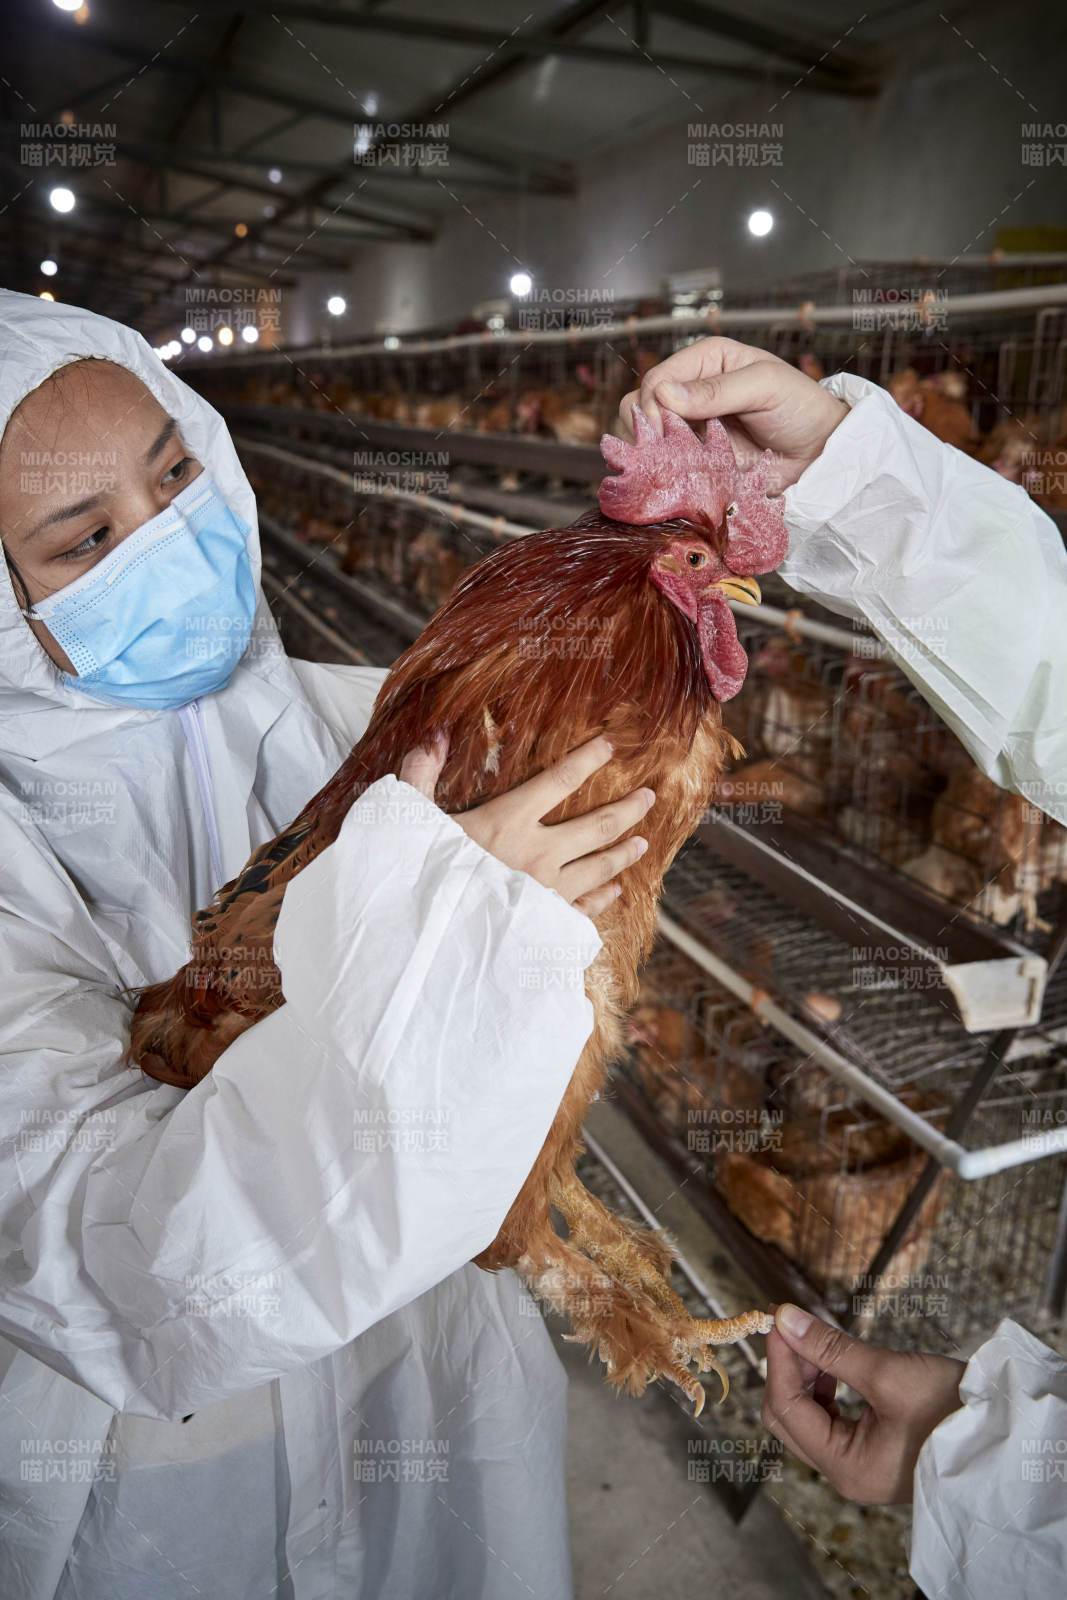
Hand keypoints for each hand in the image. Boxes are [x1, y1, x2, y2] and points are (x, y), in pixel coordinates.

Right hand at [398, 731, 652, 917]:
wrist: (431, 946)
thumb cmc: (422, 879)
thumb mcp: (412, 821)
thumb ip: (420, 775)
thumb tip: (434, 736)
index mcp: (507, 822)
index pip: (559, 780)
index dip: (589, 759)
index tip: (611, 745)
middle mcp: (537, 854)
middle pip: (597, 825)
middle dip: (628, 808)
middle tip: (650, 796)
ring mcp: (546, 892)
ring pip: (599, 867)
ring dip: (624, 853)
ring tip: (643, 843)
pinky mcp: (546, 924)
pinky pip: (585, 908)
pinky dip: (604, 897)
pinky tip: (615, 890)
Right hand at [618, 336, 849, 490]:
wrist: (819, 451)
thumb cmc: (800, 407)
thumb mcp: (764, 386)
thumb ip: (717, 390)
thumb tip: (664, 394)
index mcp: (705, 360)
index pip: (657, 378)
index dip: (652, 404)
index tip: (661, 429)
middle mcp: (691, 390)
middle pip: (638, 405)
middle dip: (644, 428)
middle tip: (663, 450)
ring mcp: (690, 426)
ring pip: (643, 436)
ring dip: (649, 452)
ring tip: (668, 464)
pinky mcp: (694, 457)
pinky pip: (663, 463)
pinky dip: (661, 471)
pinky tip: (674, 477)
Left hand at [762, 1304, 965, 1504]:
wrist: (1002, 1439)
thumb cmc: (952, 1410)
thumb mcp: (888, 1373)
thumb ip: (831, 1348)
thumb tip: (785, 1318)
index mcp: (846, 1466)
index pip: (787, 1408)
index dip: (778, 1359)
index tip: (778, 1317)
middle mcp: (846, 1475)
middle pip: (790, 1419)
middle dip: (787, 1369)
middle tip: (793, 1325)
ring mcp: (858, 1467)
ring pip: (807, 1419)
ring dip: (804, 1377)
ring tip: (816, 1342)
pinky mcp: (871, 1454)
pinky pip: (829, 1422)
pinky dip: (823, 1390)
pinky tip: (833, 1366)